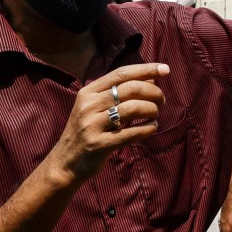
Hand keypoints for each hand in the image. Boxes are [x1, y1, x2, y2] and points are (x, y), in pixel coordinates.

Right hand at [47, 63, 168, 184]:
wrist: (66, 162)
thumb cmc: (89, 130)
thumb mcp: (97, 107)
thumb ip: (120, 91)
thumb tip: (152, 77)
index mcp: (88, 92)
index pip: (121, 73)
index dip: (146, 69)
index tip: (165, 69)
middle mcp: (88, 105)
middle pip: (131, 89)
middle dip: (153, 92)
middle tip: (162, 100)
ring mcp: (92, 125)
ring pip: (133, 108)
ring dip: (152, 110)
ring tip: (155, 114)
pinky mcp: (98, 144)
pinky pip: (131, 132)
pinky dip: (148, 128)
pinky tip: (152, 127)